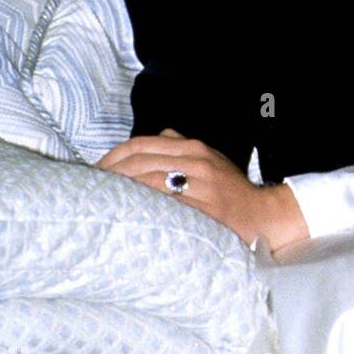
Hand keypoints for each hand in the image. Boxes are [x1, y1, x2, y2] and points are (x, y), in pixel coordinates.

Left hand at [95, 128, 305, 250]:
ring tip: (100, 203)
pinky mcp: (203, 209)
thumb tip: (158, 137)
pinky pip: (164, 204)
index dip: (113, 156)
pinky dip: (141, 207)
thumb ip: (183, 147)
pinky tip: (125, 215)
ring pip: (148, 180)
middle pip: (139, 160)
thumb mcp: (211, 159)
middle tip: (89, 189)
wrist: (263, 216)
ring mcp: (200, 185)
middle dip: (109, 173)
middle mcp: (196, 160)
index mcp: (193, 147)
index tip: (95, 171)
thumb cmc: (232, 191)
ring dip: (120, 191)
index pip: (141, 144)